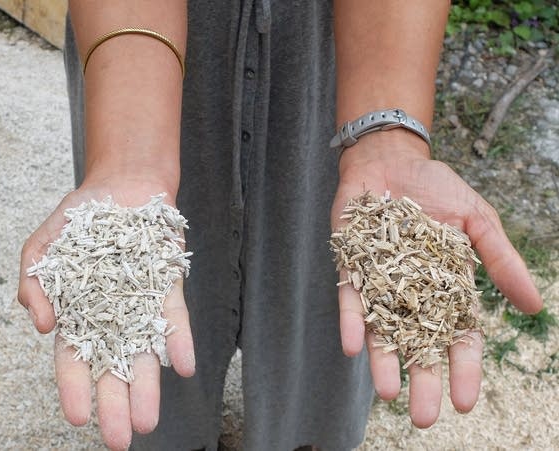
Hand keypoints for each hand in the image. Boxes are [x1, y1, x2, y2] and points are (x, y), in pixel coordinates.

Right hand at [17, 177, 194, 449]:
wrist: (124, 185)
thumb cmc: (82, 217)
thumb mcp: (43, 247)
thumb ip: (34, 283)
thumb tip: (43, 325)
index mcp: (82, 313)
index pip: (76, 360)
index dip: (75, 389)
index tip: (76, 418)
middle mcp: (115, 316)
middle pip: (114, 367)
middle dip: (115, 404)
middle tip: (121, 440)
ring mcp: (143, 304)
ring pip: (146, 352)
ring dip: (148, 386)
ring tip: (149, 421)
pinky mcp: (169, 286)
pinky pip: (175, 318)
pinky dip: (179, 340)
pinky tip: (182, 366)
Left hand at [331, 132, 542, 427]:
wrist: (390, 160)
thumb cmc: (436, 188)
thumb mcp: (476, 220)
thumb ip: (499, 260)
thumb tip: (534, 306)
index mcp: (446, 286)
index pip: (457, 335)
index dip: (462, 368)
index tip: (464, 402)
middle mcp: (411, 292)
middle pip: (417, 342)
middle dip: (421, 378)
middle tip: (422, 418)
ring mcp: (379, 281)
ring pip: (382, 329)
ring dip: (383, 361)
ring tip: (388, 393)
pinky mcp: (351, 266)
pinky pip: (351, 299)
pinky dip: (353, 321)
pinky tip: (354, 346)